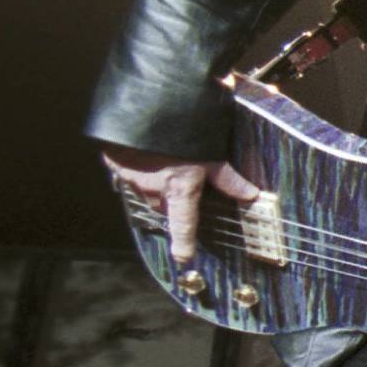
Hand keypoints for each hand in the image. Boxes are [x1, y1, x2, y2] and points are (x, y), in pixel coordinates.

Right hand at [102, 144, 260, 264]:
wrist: (144, 108)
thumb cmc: (184, 132)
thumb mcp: (212, 155)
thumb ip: (228, 178)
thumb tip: (251, 195)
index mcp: (179, 191)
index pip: (183, 225)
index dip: (184, 243)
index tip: (183, 258)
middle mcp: (152, 190)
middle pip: (164, 206)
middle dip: (171, 201)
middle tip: (180, 186)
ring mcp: (131, 178)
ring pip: (145, 189)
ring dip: (153, 183)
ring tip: (162, 163)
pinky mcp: (115, 163)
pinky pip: (126, 173)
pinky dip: (135, 168)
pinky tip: (141, 156)